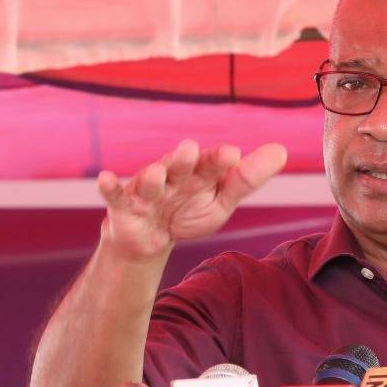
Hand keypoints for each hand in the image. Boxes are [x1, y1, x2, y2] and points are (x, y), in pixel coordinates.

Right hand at [97, 140, 287, 260]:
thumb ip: (247, 178)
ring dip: (152, 177)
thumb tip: (282, 150)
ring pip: (149, 181)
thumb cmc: (188, 211)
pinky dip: (109, 186)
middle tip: (189, 151)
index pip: (211, 165)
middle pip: (179, 166)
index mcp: (199, 173)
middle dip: (182, 160)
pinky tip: (104, 179)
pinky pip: (115, 194)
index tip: (232, 155)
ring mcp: (147, 190)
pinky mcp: (124, 205)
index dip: (219, 161)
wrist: (151, 237)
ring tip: (156, 175)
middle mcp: (173, 176)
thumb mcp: (221, 200)